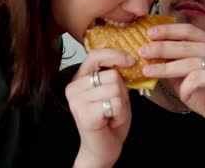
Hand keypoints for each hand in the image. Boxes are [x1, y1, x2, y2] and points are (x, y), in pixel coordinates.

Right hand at [66, 48, 134, 166]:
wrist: (103, 149)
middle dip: (122, 92)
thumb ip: (115, 75)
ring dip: (121, 105)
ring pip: (116, 89)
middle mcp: (74, 88)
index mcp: (79, 79)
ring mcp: (77, 101)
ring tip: (111, 115)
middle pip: (112, 75)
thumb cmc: (109, 120)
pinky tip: (110, 122)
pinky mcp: (84, 114)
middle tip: (113, 107)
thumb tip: (129, 58)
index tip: (130, 61)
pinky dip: (120, 115)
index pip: (95, 55)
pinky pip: (115, 104)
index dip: (115, 55)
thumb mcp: (114, 91)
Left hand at [138, 23, 204, 133]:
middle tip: (142, 51)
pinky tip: (183, 95)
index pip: (188, 31)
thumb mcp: (185, 76)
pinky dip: (185, 88)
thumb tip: (149, 52)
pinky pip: (196, 79)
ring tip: (147, 71)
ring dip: (165, 67)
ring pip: (188, 62)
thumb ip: (173, 63)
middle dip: (161, 48)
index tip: (149, 34)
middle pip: (185, 45)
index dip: (168, 31)